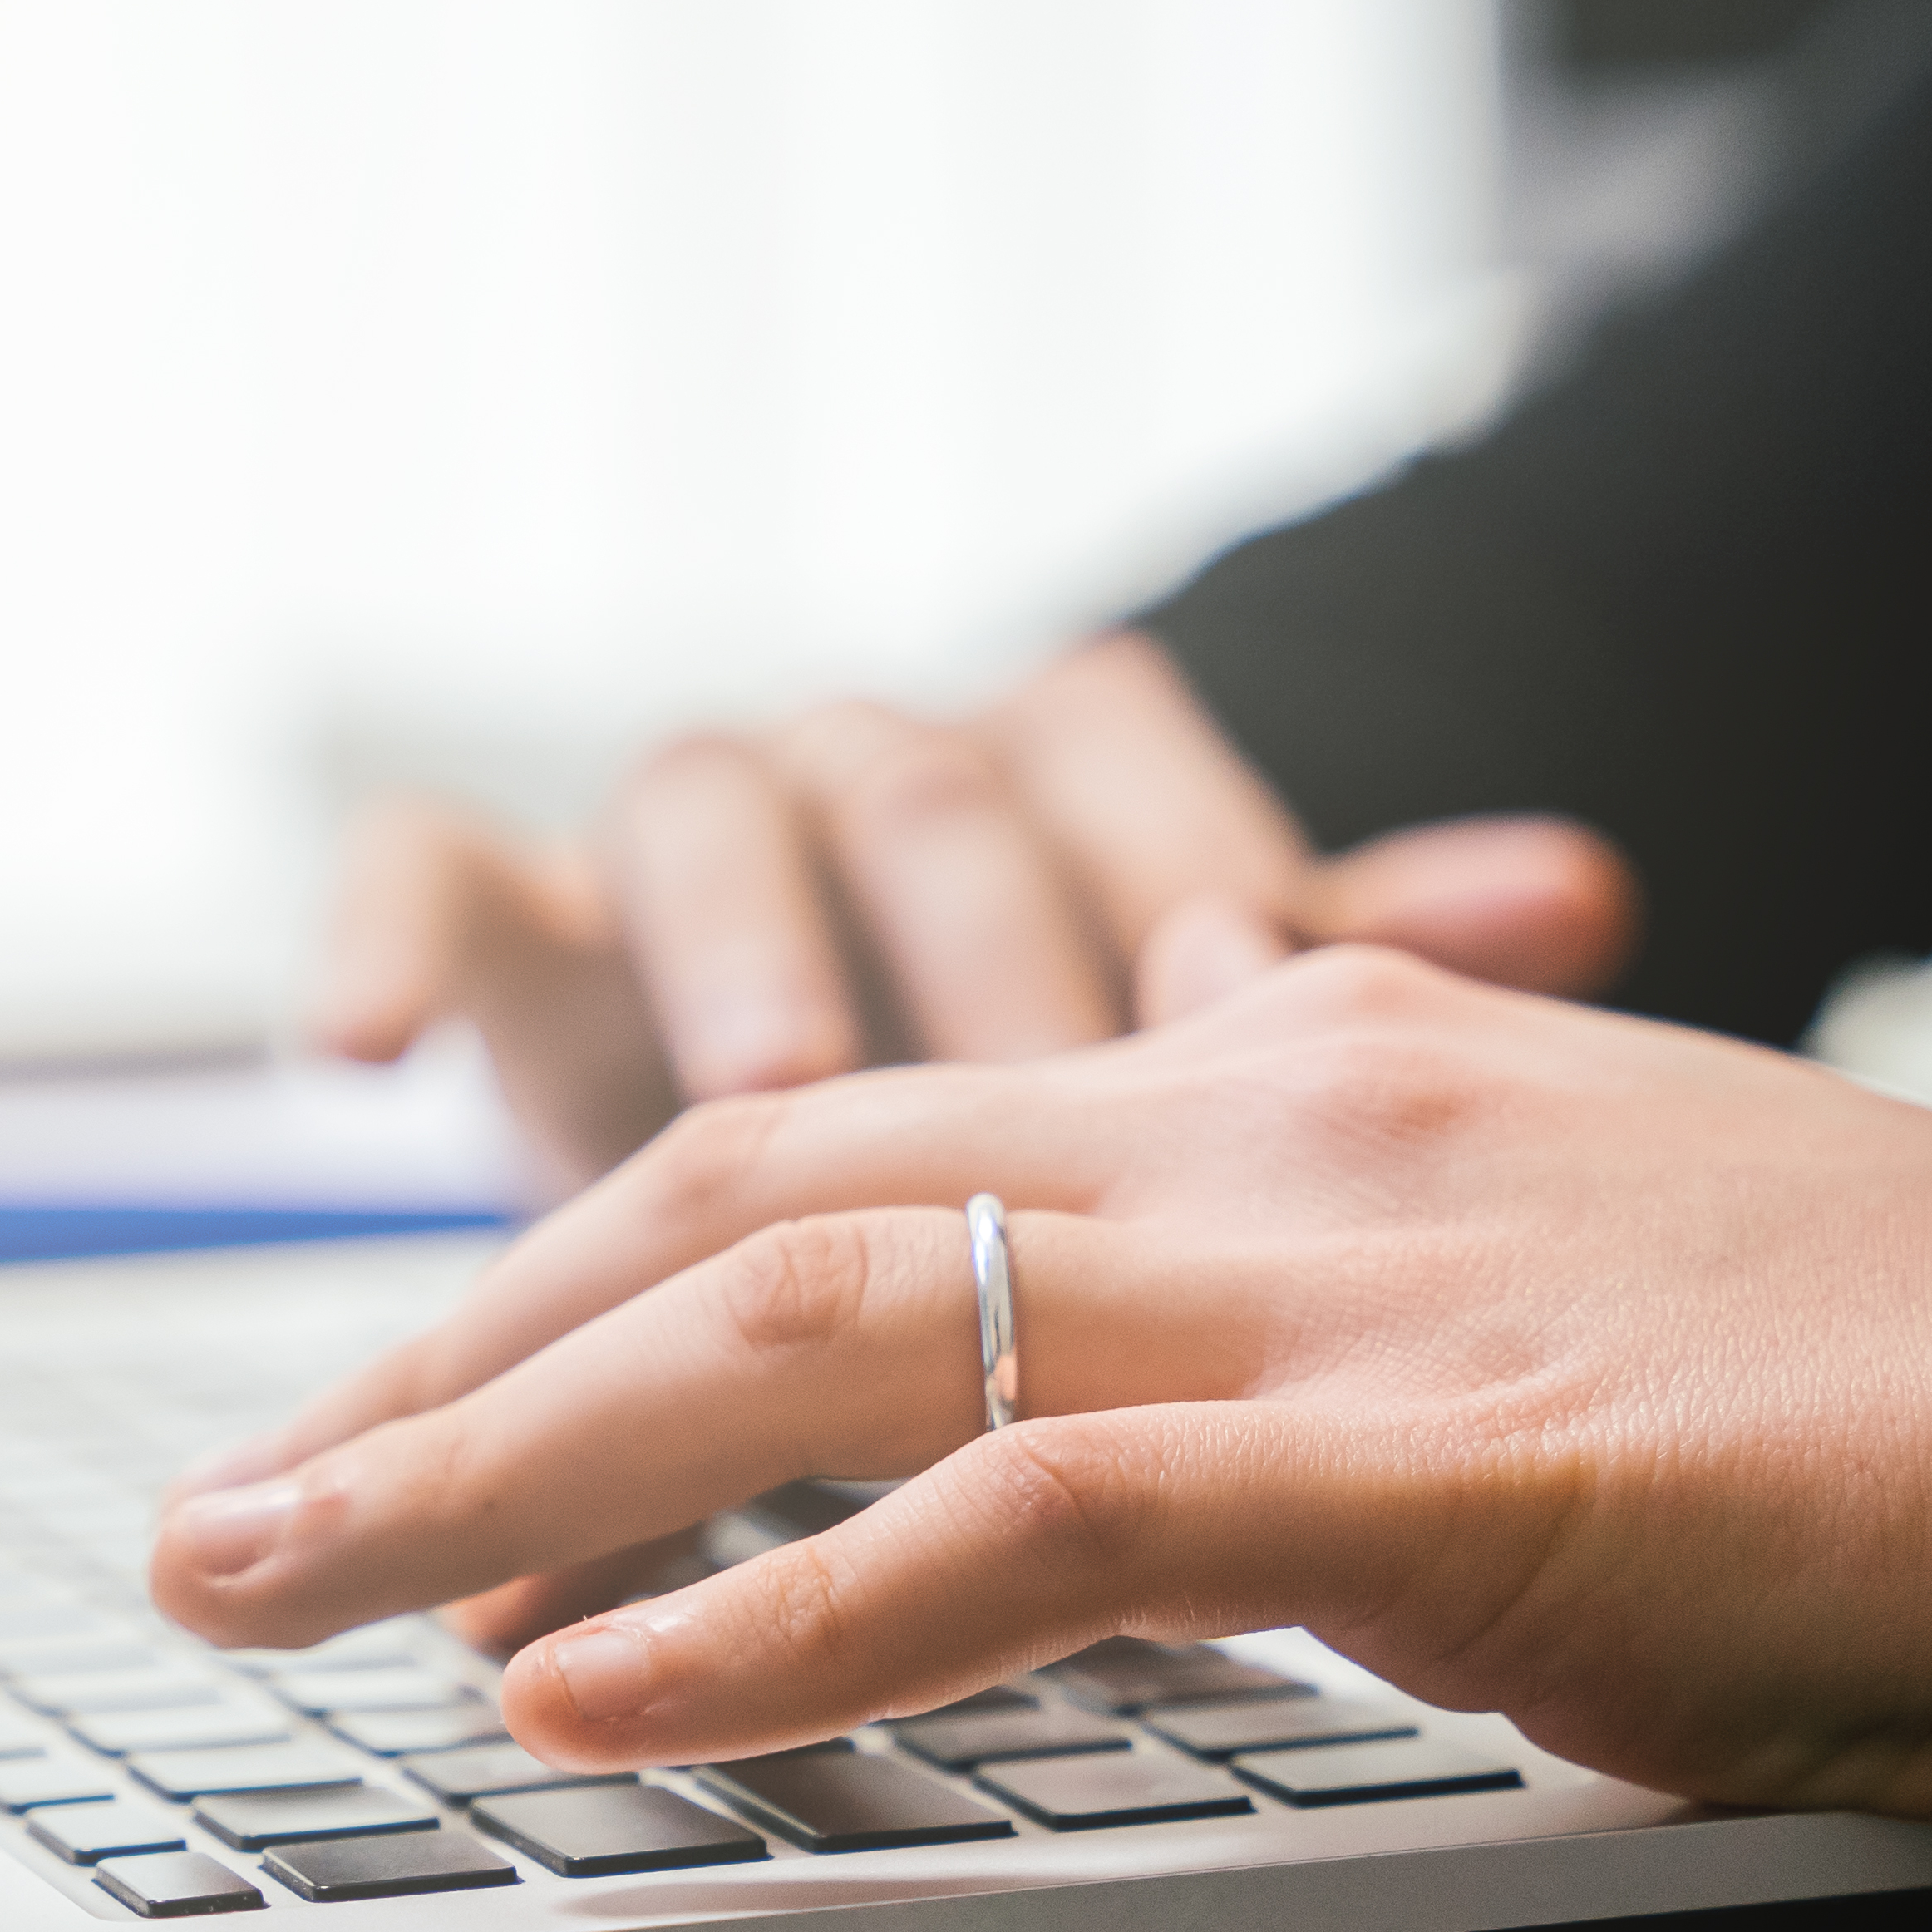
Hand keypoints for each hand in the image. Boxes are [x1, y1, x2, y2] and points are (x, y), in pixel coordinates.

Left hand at [159, 949, 1931, 1837]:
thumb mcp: (1566, 1302)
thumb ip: (1332, 1325)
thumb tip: (1154, 1455)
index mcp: (1302, 1065)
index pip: (852, 1137)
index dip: (582, 1268)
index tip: (411, 1407)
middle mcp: (1277, 1115)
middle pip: (749, 1194)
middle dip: (441, 1362)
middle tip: (223, 1511)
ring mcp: (1346, 1270)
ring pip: (808, 1321)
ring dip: (492, 1474)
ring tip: (267, 1593)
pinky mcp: (1434, 1458)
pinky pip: (1018, 1523)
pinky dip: (767, 1627)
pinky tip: (585, 1708)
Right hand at [310, 632, 1641, 1187]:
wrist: (903, 1185)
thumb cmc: (1096, 1136)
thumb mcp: (1263, 1079)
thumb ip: (1375, 993)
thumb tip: (1582, 879)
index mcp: (1065, 782)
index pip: (1120, 746)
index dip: (1163, 850)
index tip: (1228, 976)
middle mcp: (866, 783)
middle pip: (912, 794)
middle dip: (959, 933)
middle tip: (1030, 1072)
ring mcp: (678, 843)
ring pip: (693, 809)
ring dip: (732, 943)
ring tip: (767, 1090)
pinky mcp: (507, 921)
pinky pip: (425, 880)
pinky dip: (381, 938)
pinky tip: (350, 1047)